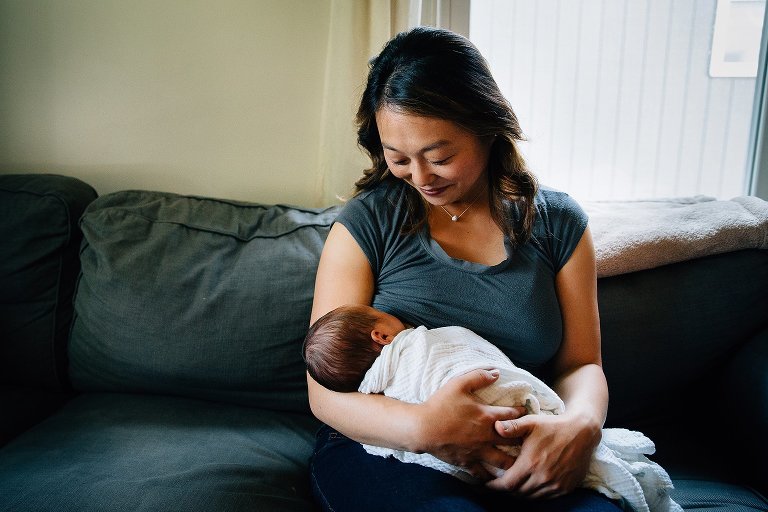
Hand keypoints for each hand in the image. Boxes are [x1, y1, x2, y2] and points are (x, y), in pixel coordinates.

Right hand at [416, 369, 526, 479]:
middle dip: (523, 439)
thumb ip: (479, 376)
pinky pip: (483, 473)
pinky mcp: (467, 462)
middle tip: (529, 440)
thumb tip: (497, 372)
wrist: (422, 428)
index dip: (522, 413)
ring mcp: (478, 451)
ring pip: (503, 461)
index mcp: (487, 416)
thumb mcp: (459, 384)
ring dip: (512, 461)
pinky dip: (490, 476)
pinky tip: (495, 479)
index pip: (512, 415)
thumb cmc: (440, 405)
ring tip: (518, 463)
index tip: (527, 413)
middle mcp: (487, 436)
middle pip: (513, 440)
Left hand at [486, 413, 600, 498]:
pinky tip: (531, 486)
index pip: (507, 484)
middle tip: (499, 484)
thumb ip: (512, 426)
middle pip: (518, 493)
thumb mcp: (531, 422)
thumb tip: (495, 427)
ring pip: (532, 497)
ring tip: (513, 485)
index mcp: (531, 463)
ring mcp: (556, 485)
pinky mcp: (566, 488)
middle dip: (506, 490)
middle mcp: (543, 478)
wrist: (582, 432)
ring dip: (521, 493)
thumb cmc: (553, 426)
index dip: (495, 486)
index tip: (486, 485)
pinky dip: (536, 494)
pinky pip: (546, 497)